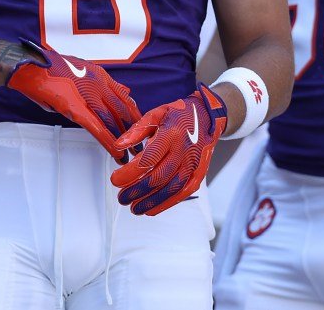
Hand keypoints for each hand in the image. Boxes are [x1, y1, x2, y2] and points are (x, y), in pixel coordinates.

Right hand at [6, 49, 140, 159]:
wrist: (29, 67)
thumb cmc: (49, 69)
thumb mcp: (78, 70)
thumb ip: (100, 82)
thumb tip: (122, 90)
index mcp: (99, 74)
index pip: (124, 97)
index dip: (134, 115)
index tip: (141, 127)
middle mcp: (98, 83)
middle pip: (123, 111)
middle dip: (135, 130)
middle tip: (142, 145)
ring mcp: (87, 96)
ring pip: (113, 122)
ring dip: (124, 140)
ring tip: (133, 156)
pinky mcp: (75, 109)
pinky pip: (97, 128)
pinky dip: (108, 143)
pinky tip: (116, 153)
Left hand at [110, 84, 227, 215]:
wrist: (208, 117)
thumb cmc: (177, 114)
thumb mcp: (155, 114)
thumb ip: (136, 131)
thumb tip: (118, 146)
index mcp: (171, 134)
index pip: (148, 159)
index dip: (130, 173)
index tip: (115, 180)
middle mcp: (184, 151)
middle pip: (158, 177)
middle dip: (137, 191)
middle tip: (122, 198)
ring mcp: (193, 164)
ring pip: (171, 188)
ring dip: (151, 201)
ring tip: (133, 208)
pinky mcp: (199, 173)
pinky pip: (183, 192)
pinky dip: (167, 203)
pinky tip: (152, 209)